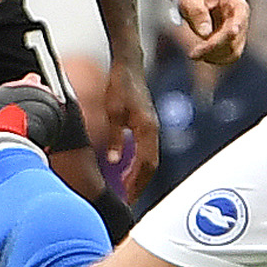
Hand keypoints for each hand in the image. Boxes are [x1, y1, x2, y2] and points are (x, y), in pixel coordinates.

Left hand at [101, 59, 158, 200]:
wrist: (129, 65)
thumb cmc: (120, 85)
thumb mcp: (113, 112)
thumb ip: (115, 137)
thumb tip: (115, 162)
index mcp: (147, 129)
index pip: (146, 164)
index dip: (137, 183)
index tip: (127, 197)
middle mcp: (153, 130)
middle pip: (151, 166)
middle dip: (140, 185)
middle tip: (128, 201)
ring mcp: (152, 128)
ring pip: (150, 159)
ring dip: (140, 176)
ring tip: (127, 191)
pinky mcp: (148, 126)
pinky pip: (147, 151)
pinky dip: (139, 165)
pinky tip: (127, 171)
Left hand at [173, 0, 248, 66]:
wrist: (196, 5)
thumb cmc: (194, 0)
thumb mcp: (190, 0)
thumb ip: (197, 13)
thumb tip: (205, 33)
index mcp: (235, 2)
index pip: (238, 19)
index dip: (229, 32)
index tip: (217, 40)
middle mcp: (242, 18)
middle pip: (234, 38)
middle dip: (214, 47)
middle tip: (193, 54)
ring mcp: (241, 32)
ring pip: (233, 51)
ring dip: (213, 55)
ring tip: (195, 53)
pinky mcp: (236, 44)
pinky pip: (229, 57)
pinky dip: (214, 58)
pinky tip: (201, 54)